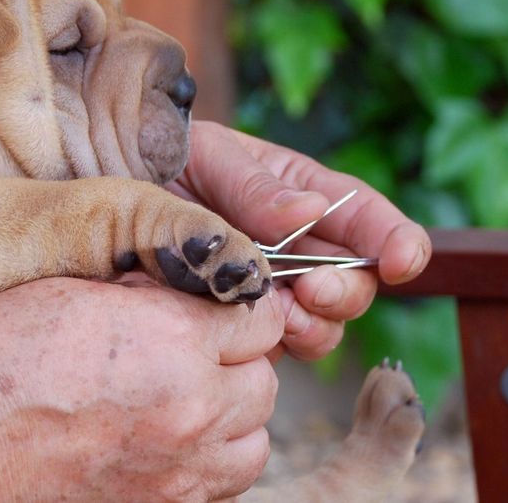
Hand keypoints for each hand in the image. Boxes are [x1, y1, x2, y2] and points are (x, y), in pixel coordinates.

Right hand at [0, 277, 283, 500]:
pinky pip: (219, 485)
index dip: (235, 305)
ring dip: (231, 417)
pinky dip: (207, 463)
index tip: (206, 305)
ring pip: (254, 440)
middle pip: (265, 380)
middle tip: (188, 349)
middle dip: (236, 360)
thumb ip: (148, 291)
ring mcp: (176, 472)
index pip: (261, 315)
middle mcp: (190, 410)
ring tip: (182, 399)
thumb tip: (185, 289)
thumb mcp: (68, 290)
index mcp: (171, 340)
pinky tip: (164, 441)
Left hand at [168, 121, 430, 361]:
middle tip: (311, 290)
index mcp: (305, 194)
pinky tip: (243, 328)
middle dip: (345, 292)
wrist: (106, 192)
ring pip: (323, 326)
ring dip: (312, 325)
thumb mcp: (207, 157)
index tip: (402, 259)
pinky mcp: (241, 327)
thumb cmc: (160, 160)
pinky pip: (273, 349)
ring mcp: (272, 292)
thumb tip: (311, 211)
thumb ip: (255, 188)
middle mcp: (300, 248)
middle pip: (355, 284)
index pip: (368, 218)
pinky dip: (269, 345)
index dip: (397, 240)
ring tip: (278, 311)